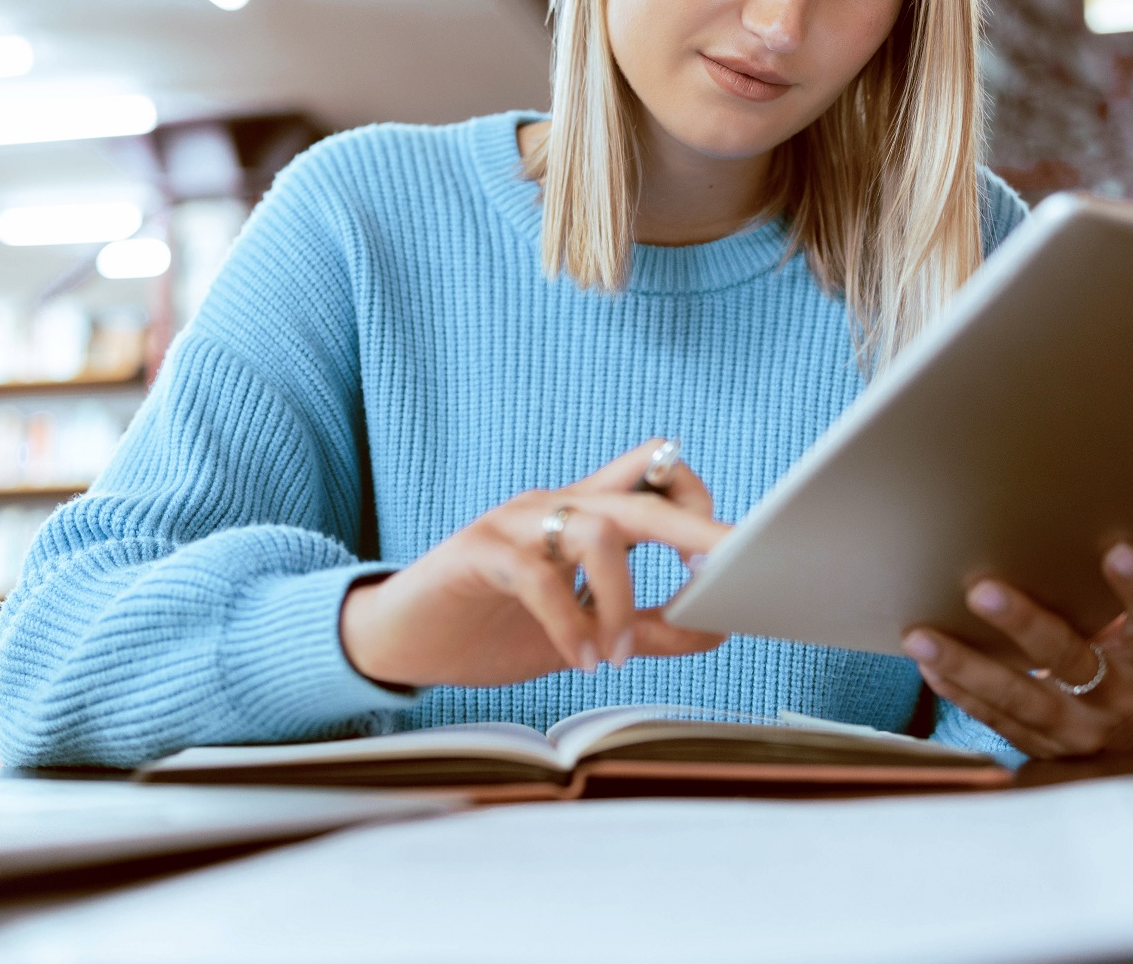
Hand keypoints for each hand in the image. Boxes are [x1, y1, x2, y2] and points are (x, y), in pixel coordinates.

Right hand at [340, 439, 730, 687]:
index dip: (698, 504)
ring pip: (595, 530)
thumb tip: (719, 627)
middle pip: (641, 491)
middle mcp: (556, 505)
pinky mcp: (477, 553)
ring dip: (620, 599)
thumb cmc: (494, 627)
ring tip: (617, 655)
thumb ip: (647, 627)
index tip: (730, 559)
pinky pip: (537, 577)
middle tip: (728, 569)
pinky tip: (579, 660)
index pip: (657, 474)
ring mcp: (516, 522)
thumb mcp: (586, 632)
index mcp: (585, 512)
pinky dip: (568, 623)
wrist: (402, 640)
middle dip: (694, 526)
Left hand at [901, 543, 1132, 757]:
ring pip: (1017, 698)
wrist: (1122, 743)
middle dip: (1024, 625)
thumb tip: (1053, 530)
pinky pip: (992, 717)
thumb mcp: (1125, 637)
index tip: (1118, 550)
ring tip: (921, 637)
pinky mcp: (1036, 747)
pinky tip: (927, 663)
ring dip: (966, 665)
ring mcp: (1073, 730)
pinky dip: (957, 688)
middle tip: (982, 590)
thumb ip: (1100, 601)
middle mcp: (1112, 699)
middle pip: (1069, 659)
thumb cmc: (1115, 663)